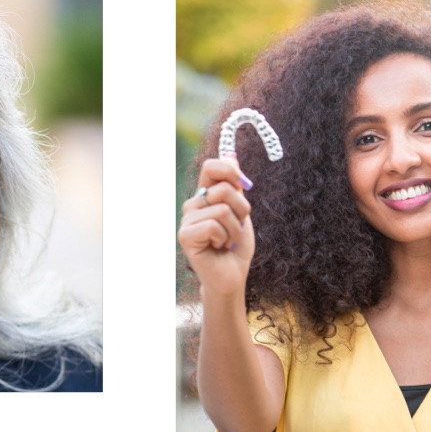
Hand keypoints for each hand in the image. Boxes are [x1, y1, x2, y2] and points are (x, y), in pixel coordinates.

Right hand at [178, 155, 254, 297]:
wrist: (231, 277)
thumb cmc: (236, 247)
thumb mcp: (240, 211)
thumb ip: (235, 185)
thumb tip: (231, 154)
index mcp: (205, 195)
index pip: (212, 166)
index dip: (231, 171)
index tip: (245, 186)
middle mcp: (193, 204)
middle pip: (224, 188)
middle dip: (241, 209)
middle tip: (236, 227)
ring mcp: (187, 220)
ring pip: (222, 209)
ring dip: (235, 229)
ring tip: (227, 241)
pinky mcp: (185, 236)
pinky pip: (214, 225)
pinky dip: (225, 238)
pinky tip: (218, 248)